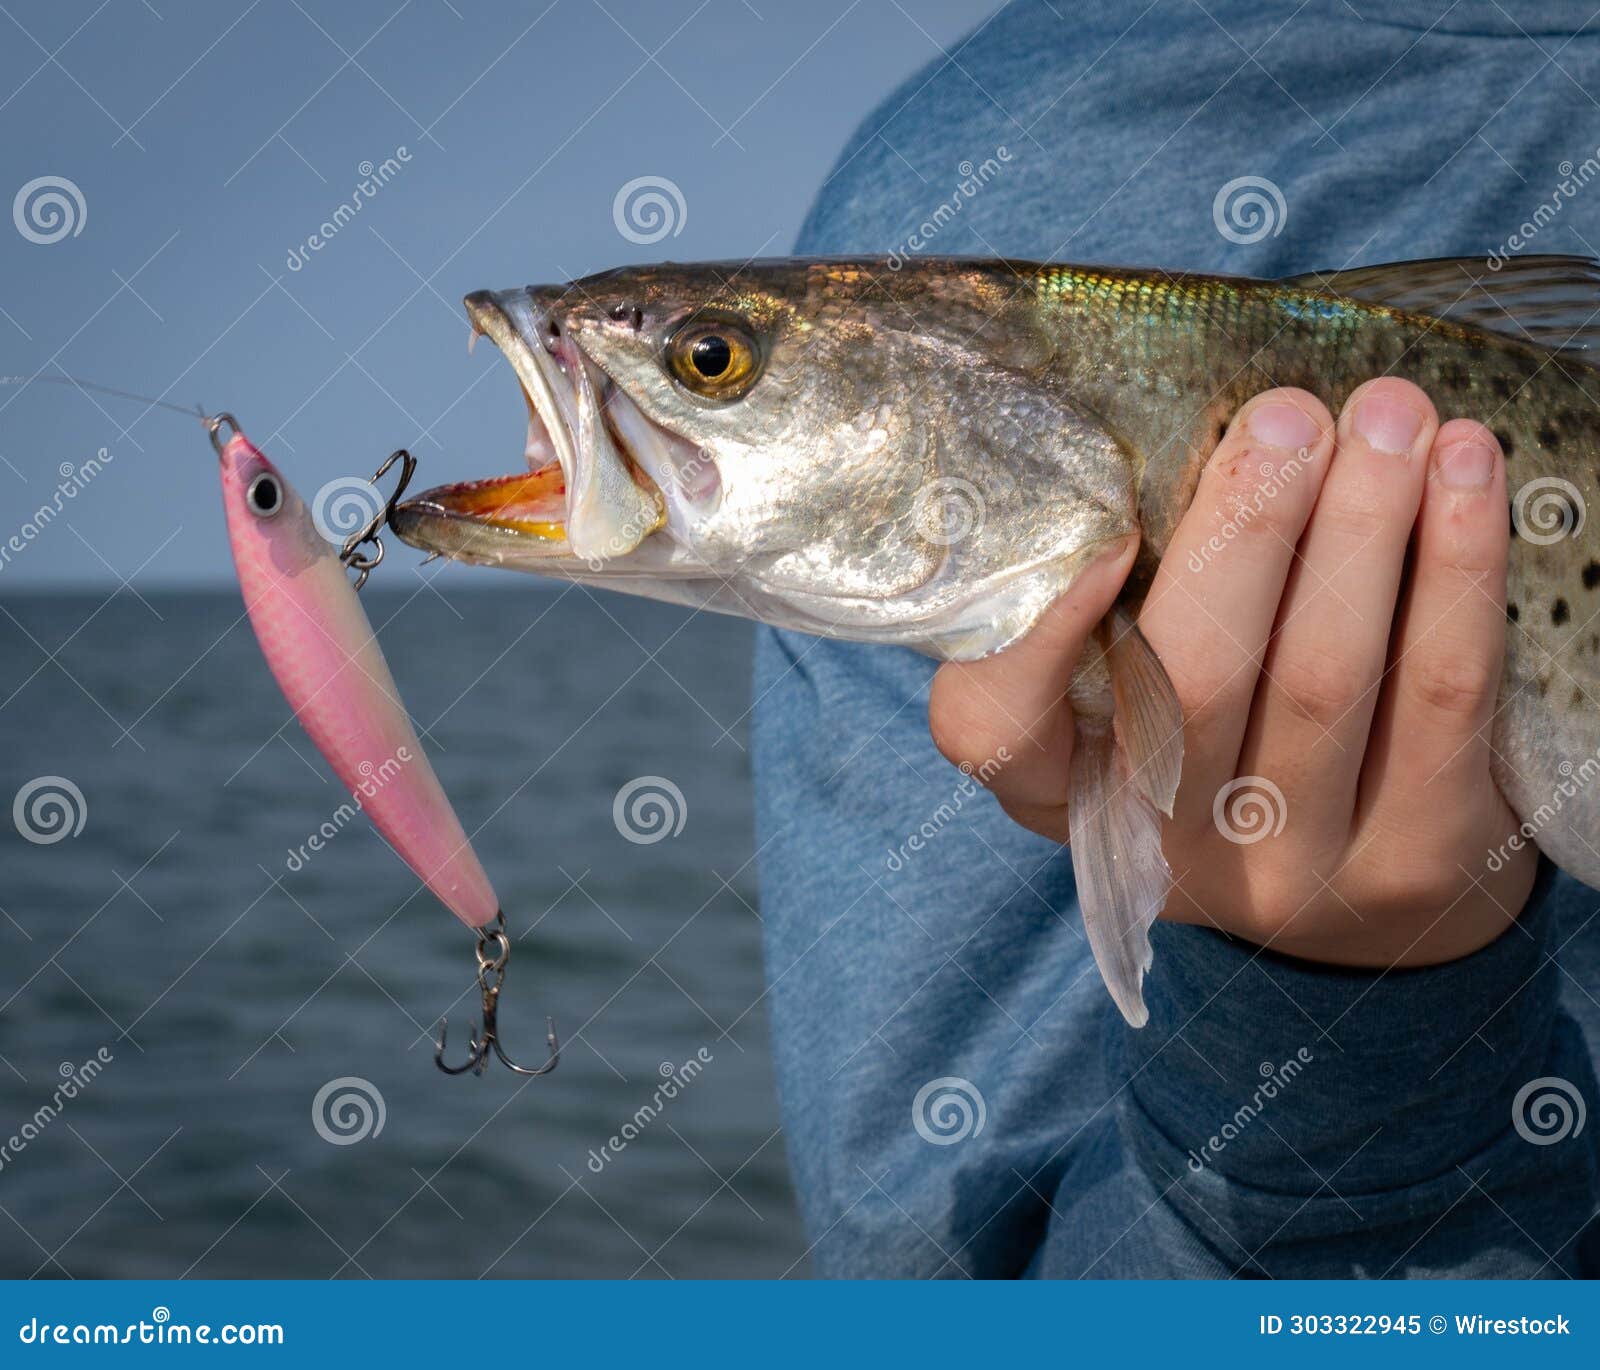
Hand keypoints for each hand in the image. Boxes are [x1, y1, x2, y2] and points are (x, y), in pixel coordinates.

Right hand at [928, 379, 1536, 967]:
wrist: (1362, 883)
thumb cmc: (1230, 734)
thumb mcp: (1138, 687)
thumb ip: (1130, 592)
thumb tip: (1195, 439)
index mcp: (1064, 790)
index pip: (998, 728)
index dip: (1040, 634)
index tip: (1104, 529)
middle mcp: (1163, 845)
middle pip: (1190, 685)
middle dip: (1245, 531)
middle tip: (1289, 418)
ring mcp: (1290, 871)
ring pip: (1323, 676)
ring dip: (1365, 523)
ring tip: (1392, 417)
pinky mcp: (1415, 862)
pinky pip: (1441, 693)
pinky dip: (1457, 568)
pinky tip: (1467, 478)